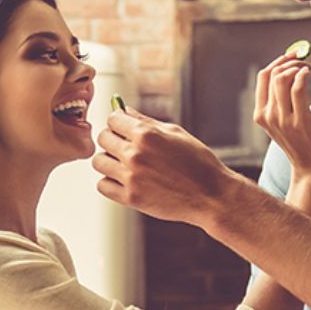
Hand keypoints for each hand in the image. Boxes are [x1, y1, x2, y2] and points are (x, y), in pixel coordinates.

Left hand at [93, 106, 234, 224]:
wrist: (211, 195)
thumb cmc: (198, 163)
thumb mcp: (176, 133)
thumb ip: (145, 121)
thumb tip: (123, 110)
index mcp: (146, 134)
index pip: (112, 119)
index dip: (119, 123)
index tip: (125, 129)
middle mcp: (135, 154)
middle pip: (103, 139)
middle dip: (113, 140)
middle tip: (126, 147)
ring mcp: (131, 177)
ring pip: (99, 162)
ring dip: (109, 162)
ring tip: (124, 165)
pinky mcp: (131, 198)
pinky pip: (102, 186)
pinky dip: (110, 183)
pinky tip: (124, 181)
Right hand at [254, 53, 310, 185]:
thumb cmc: (302, 143)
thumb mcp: (284, 122)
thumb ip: (281, 101)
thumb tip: (288, 70)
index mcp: (260, 115)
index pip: (262, 77)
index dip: (278, 61)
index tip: (292, 56)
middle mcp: (268, 116)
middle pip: (273, 74)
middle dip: (290, 61)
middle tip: (305, 62)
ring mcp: (282, 120)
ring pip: (282, 78)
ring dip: (297, 67)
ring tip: (309, 68)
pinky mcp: (300, 122)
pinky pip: (298, 88)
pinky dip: (303, 75)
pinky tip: (310, 73)